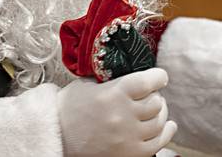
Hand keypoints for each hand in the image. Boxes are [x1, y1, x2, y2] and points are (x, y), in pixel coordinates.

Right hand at [57, 67, 177, 156]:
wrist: (54, 135)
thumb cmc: (70, 108)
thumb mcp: (89, 84)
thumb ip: (113, 78)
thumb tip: (136, 73)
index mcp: (115, 92)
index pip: (150, 81)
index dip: (159, 77)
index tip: (159, 77)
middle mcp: (123, 114)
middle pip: (157, 102)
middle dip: (156, 96)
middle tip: (151, 95)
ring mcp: (127, 136)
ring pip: (159, 121)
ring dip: (160, 113)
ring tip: (155, 110)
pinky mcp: (128, 153)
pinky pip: (158, 143)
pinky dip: (166, 133)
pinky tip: (167, 126)